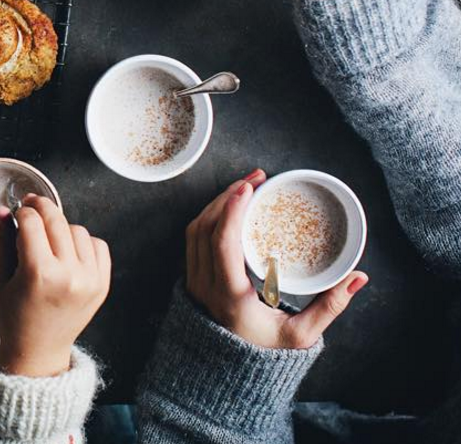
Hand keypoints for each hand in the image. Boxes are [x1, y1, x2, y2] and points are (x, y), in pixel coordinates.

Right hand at [0, 195, 110, 376]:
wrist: (39, 351)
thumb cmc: (15, 317)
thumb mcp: (1, 278)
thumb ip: (4, 240)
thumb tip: (1, 210)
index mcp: (38, 274)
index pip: (31, 222)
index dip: (21, 212)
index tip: (17, 212)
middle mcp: (68, 275)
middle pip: (56, 220)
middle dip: (41, 208)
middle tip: (31, 208)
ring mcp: (89, 280)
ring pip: (77, 229)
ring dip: (61, 228)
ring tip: (48, 240)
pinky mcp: (102, 284)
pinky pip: (98, 245)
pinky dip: (83, 242)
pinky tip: (67, 251)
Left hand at [186, 169, 368, 349]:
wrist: (229, 373)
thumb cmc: (267, 352)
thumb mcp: (302, 334)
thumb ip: (331, 306)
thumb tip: (360, 277)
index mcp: (229, 297)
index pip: (221, 245)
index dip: (230, 212)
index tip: (247, 188)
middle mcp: (204, 286)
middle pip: (204, 229)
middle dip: (227, 198)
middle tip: (255, 179)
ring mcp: (193, 281)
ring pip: (195, 231)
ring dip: (216, 204)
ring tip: (245, 187)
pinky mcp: (192, 278)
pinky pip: (193, 239)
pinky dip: (209, 218)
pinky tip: (229, 206)